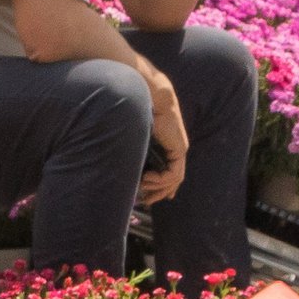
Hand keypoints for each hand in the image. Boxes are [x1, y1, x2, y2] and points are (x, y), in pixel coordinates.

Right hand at [137, 63, 188, 204]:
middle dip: (160, 193)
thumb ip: (132, 150)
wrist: (149, 96)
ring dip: (158, 187)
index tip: (150, 197)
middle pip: (173, 180)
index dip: (160, 186)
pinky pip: (174, 174)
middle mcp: (174, 150)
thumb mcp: (133, 137)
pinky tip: (148, 178)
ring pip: (173, 179)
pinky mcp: (179, 150)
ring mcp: (178, 150)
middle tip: (148, 202)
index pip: (168, 172)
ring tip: (144, 187)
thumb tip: (119, 162)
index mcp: (165, 146)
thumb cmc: (136, 112)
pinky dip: (161, 180)